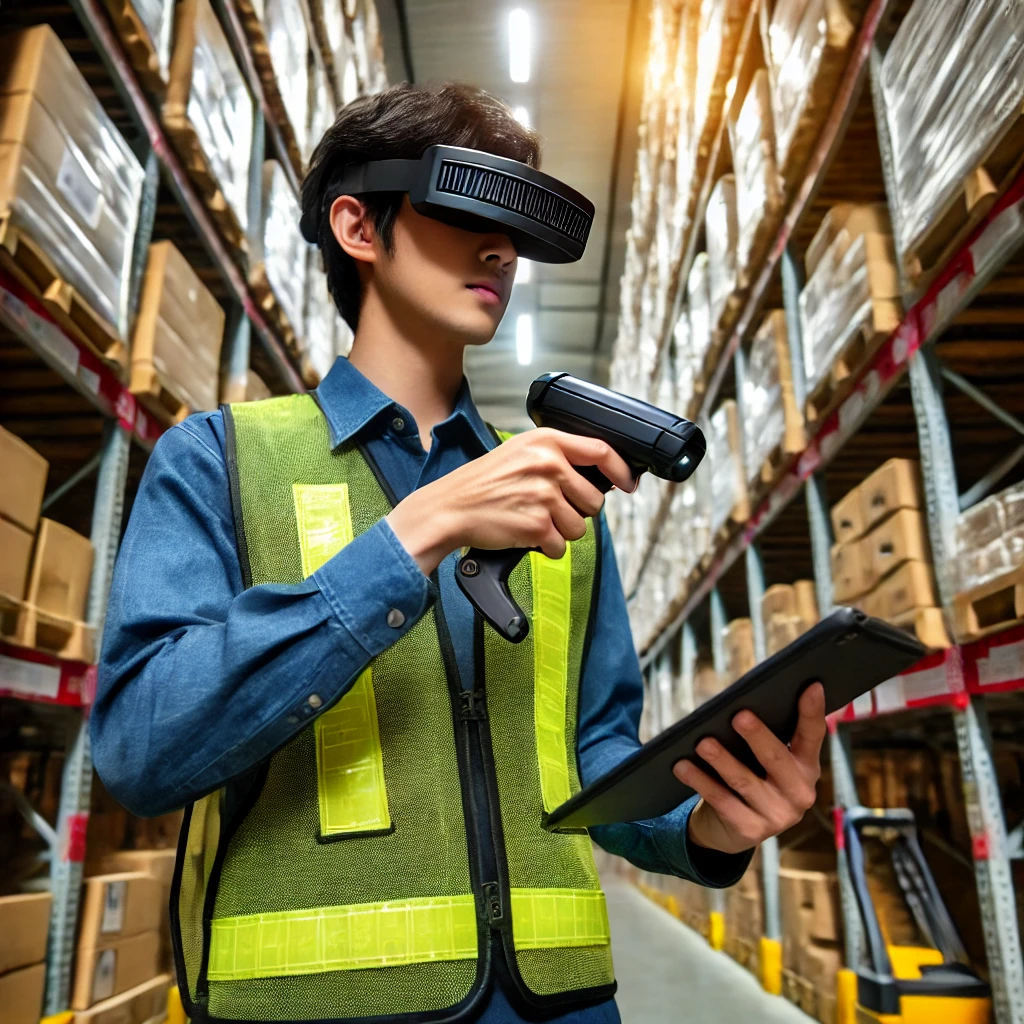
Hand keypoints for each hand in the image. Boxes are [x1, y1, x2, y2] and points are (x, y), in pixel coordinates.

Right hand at [386, 428, 634, 575]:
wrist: (450, 507)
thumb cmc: (483, 483)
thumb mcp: (520, 452)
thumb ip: (558, 457)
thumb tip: (601, 476)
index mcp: (547, 441)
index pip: (602, 451)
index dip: (621, 471)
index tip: (628, 483)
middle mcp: (549, 465)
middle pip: (594, 500)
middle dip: (577, 511)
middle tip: (548, 509)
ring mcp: (543, 495)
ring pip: (580, 527)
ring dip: (560, 531)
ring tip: (532, 520)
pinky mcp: (537, 525)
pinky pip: (560, 546)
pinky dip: (545, 547)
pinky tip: (524, 533)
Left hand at [673, 682, 825, 854]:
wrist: (730, 829)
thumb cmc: (749, 778)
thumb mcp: (763, 761)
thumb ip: (764, 737)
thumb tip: (743, 703)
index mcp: (806, 768)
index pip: (812, 736)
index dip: (812, 711)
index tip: (812, 685)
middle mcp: (798, 793)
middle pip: (776, 759)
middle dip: (757, 736)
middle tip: (739, 715)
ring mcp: (776, 815)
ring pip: (744, 781)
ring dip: (722, 760)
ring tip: (703, 743)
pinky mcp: (750, 830)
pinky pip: (721, 800)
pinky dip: (700, 781)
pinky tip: (682, 766)